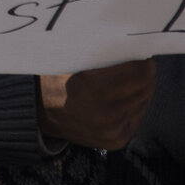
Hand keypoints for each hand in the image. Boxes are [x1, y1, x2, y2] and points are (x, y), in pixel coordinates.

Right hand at [36, 59, 155, 149]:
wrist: (38, 112)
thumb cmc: (54, 76)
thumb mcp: (70, 57)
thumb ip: (99, 51)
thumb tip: (130, 42)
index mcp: (89, 88)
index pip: (140, 71)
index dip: (142, 58)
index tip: (137, 49)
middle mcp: (103, 114)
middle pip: (146, 86)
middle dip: (144, 72)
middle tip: (135, 61)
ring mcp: (110, 131)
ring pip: (144, 100)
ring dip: (139, 88)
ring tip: (127, 78)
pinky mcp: (115, 141)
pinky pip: (136, 116)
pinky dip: (132, 104)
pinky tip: (121, 96)